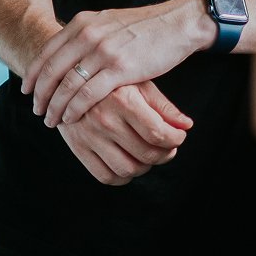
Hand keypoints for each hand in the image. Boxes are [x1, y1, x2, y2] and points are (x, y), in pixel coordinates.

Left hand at [22, 0, 212, 126]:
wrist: (177, 23)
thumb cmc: (144, 26)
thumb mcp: (108, 21)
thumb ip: (86, 33)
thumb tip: (65, 50)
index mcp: (84, 22)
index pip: (47, 51)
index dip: (33, 74)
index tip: (27, 91)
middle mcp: (89, 35)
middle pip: (52, 71)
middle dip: (40, 95)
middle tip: (37, 111)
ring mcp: (104, 51)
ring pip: (67, 85)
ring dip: (55, 106)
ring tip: (51, 120)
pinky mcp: (121, 69)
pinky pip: (88, 94)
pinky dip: (75, 109)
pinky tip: (71, 119)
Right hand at [57, 80, 191, 185]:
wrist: (68, 78)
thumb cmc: (112, 79)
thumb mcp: (139, 83)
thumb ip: (163, 106)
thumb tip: (187, 125)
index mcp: (123, 100)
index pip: (157, 133)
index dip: (175, 139)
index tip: (179, 136)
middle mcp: (105, 120)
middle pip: (145, 154)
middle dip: (165, 154)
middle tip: (169, 147)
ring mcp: (89, 136)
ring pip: (127, 169)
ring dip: (146, 167)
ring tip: (151, 155)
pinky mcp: (78, 148)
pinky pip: (104, 175)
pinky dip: (123, 177)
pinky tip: (130, 163)